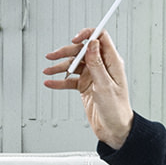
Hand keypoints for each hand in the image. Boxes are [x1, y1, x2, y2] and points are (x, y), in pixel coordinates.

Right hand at [42, 26, 131, 148]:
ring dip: (60, 67)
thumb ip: (97, 64)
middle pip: (82, 51)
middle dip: (66, 52)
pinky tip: (50, 82)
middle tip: (53, 56)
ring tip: (48, 71)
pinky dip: (60, 81)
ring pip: (74, 65)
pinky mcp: (86, 86)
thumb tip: (92, 44)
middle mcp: (102, 66)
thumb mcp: (105, 85)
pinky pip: (70, 80)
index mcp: (112, 62)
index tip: (74, 39)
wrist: (114, 129)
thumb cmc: (117, 109)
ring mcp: (93, 76)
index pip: (100, 39)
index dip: (87, 35)